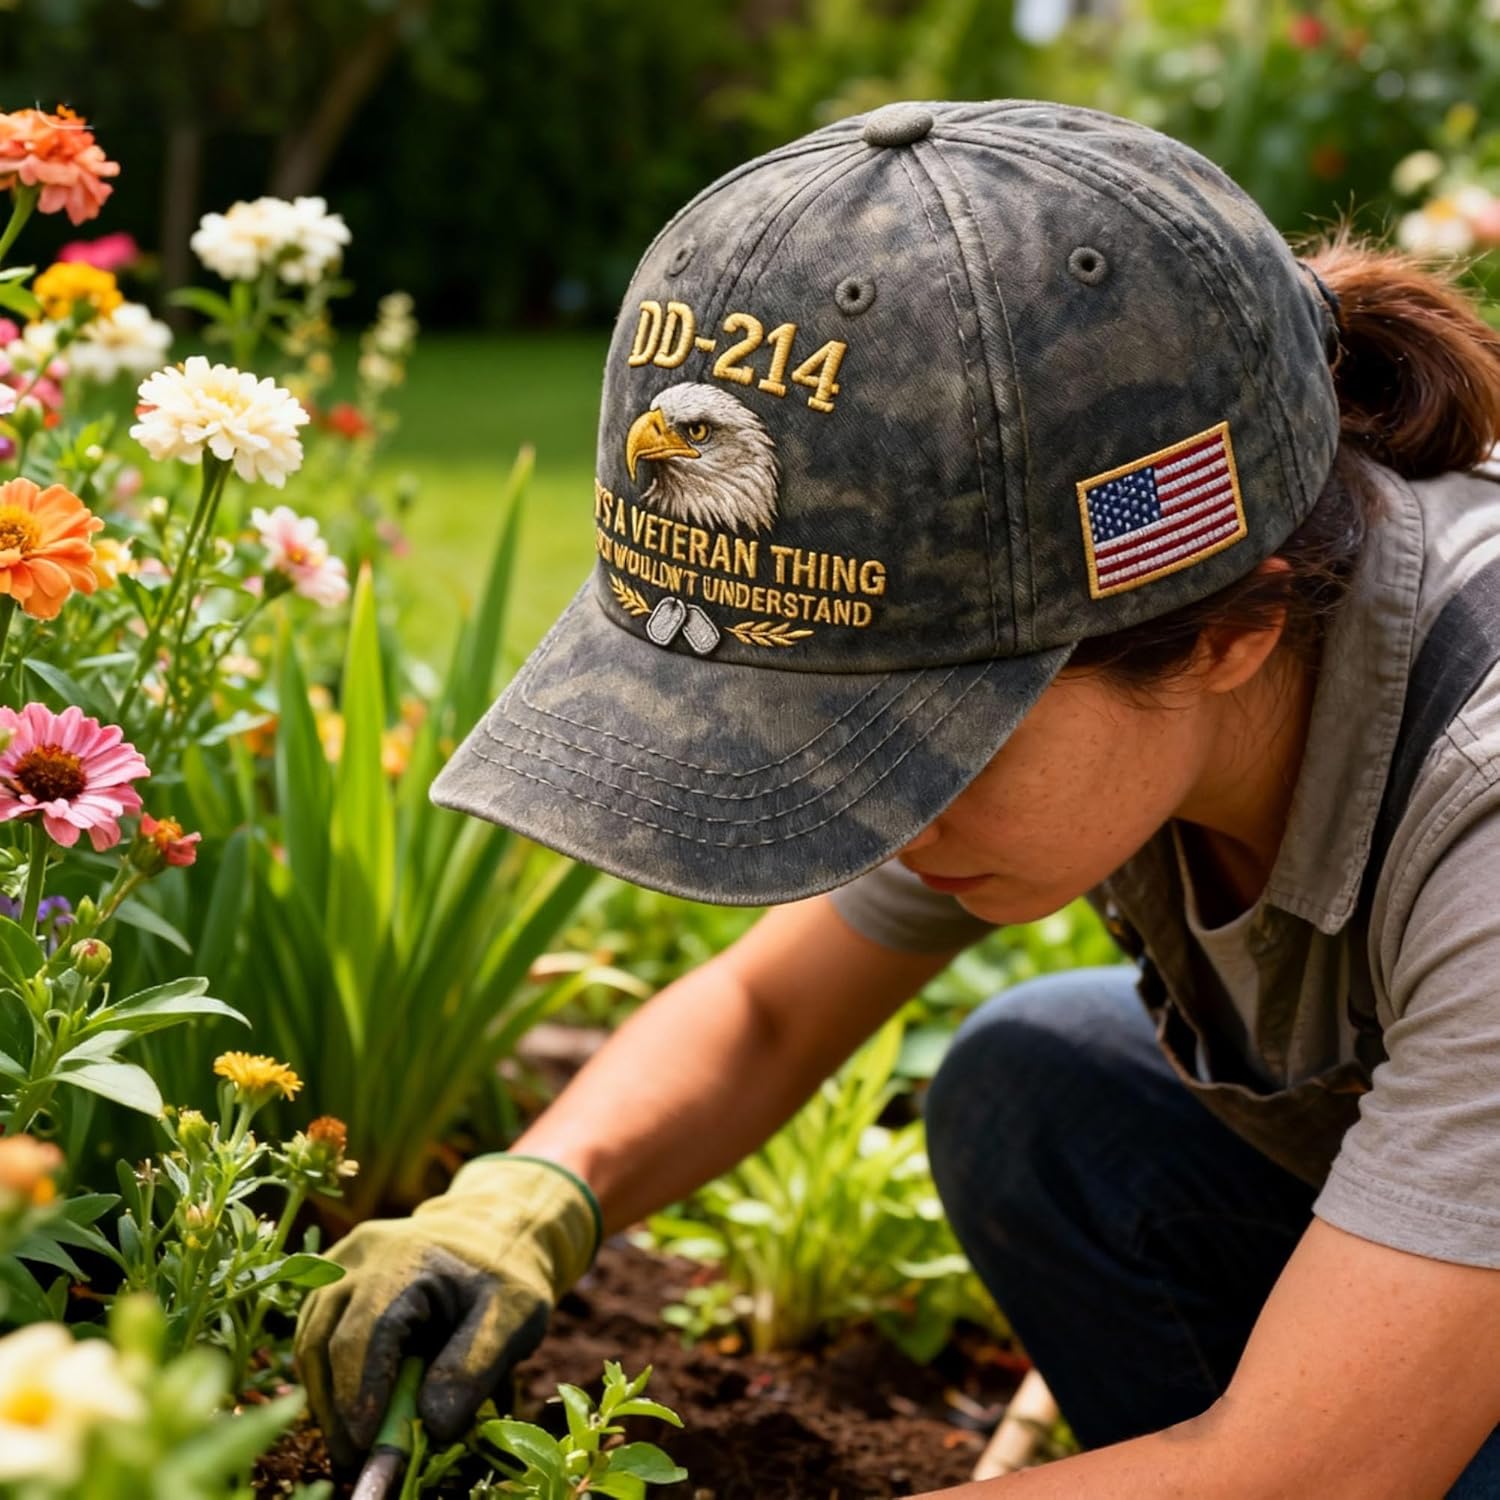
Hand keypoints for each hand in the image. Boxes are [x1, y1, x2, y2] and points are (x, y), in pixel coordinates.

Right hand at [293, 1154, 599, 1466]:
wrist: (494, 1228)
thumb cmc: (505, 1275)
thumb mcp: (513, 1317)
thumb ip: (475, 1368)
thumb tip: (433, 1428)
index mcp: (408, 1257)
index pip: (368, 1332)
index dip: (361, 1393)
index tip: (365, 1446)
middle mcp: (363, 1254)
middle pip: (326, 1338)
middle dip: (338, 1406)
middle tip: (355, 1457)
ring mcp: (341, 1262)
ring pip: (311, 1337)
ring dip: (324, 1395)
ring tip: (351, 1439)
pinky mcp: (333, 1276)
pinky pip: (313, 1331)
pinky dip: (325, 1373)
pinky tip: (348, 1405)